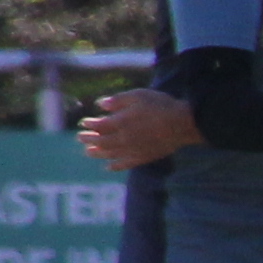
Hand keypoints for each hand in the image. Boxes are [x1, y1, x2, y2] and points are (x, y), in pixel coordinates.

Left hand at [74, 89, 196, 166]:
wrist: (182, 124)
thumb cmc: (160, 106)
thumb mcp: (138, 95)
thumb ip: (118, 100)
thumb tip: (100, 105)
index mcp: (120, 122)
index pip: (99, 125)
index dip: (89, 124)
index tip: (83, 123)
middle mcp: (123, 139)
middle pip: (101, 141)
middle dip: (89, 139)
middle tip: (80, 138)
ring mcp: (133, 150)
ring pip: (110, 154)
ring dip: (97, 154)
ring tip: (88, 152)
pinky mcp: (143, 158)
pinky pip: (125, 164)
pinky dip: (115, 166)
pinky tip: (109, 167)